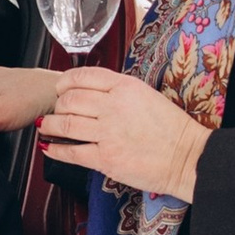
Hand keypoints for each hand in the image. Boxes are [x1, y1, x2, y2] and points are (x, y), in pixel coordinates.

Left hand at [38, 67, 207, 201]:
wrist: (188, 157)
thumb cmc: (172, 128)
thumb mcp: (147, 95)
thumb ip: (120, 91)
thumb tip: (92, 92)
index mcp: (126, 86)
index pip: (84, 76)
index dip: (65, 82)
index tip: (60, 88)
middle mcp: (114, 106)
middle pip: (70, 100)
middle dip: (58, 105)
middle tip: (56, 110)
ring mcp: (108, 133)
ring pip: (66, 124)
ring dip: (51, 125)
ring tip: (47, 127)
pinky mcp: (106, 158)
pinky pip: (72, 152)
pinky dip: (56, 149)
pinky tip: (49, 147)